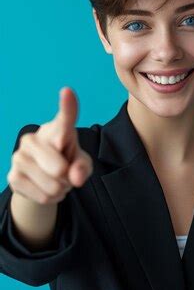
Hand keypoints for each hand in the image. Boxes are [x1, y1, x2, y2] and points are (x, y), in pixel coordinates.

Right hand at [7, 87, 92, 204]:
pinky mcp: (13, 176)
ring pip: (53, 185)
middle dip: (68, 177)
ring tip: (56, 180)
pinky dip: (51, 198)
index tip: (68, 92)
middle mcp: (33, 138)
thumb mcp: (81, 163)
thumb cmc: (66, 162)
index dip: (67, 106)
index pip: (64, 117)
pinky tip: (45, 188)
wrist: (42, 179)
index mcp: (55, 129)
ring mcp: (19, 156)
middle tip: (65, 172)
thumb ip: (83, 167)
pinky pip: (43, 196)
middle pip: (60, 168)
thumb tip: (75, 177)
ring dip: (60, 189)